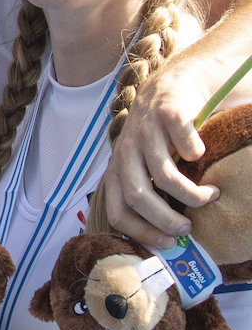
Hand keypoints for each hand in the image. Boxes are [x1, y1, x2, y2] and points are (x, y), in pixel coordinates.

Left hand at [106, 57, 216, 246]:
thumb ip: (151, 191)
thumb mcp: (147, 164)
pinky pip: (183, 145)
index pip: (118, 210)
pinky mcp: (166, 113)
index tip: (168, 243)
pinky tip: (204, 156)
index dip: (141, 231)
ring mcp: (144, 131)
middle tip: (189, 227)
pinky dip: (196, 154)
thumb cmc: (163, 135)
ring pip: (163, 176)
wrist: (174, 86)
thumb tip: (168, 236)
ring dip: (191, 194)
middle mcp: (126, 150)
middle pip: (139, 197)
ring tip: (210, 195)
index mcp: (118, 168)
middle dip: (166, 219)